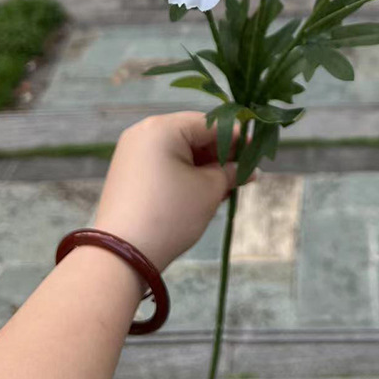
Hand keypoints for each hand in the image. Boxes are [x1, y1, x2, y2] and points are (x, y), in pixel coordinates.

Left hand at [93, 112, 250, 271]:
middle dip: (220, 154)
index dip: (237, 138)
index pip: (209, 124)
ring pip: (178, 151)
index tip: (256, 152)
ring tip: (228, 186)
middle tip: (244, 173)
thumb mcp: (209, 190)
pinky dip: (185, 173)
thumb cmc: (170, 214)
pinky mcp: (128, 172)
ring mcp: (132, 152)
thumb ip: (230, 172)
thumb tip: (245, 169)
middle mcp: (143, 132)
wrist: (122, 254)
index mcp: (162, 127)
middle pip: (192, 135)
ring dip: (204, 166)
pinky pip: (164, 163)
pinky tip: (204, 190)